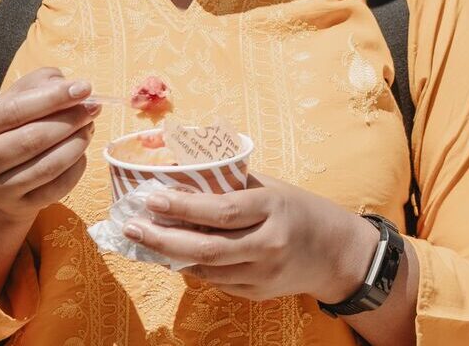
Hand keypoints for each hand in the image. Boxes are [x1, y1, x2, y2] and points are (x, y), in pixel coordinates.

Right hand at [0, 67, 99, 222]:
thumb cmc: (9, 129)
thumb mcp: (14, 100)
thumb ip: (38, 84)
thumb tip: (69, 84)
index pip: (13, 110)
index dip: (52, 97)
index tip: (84, 87)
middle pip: (32, 139)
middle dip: (70, 120)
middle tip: (93, 108)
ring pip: (48, 166)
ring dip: (77, 143)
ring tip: (89, 127)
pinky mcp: (19, 207)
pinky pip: (58, 187)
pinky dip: (77, 166)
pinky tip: (80, 152)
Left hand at [124, 176, 380, 303]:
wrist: (337, 253)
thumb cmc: (299, 210)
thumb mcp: (272, 188)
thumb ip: (232, 186)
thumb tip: (182, 176)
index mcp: (272, 208)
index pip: (221, 211)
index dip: (183, 206)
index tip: (151, 198)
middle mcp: (268, 244)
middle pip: (206, 247)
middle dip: (162, 238)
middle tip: (131, 227)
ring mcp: (263, 273)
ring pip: (206, 269)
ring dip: (171, 254)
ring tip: (145, 238)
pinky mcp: (258, 293)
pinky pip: (216, 281)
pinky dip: (192, 267)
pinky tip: (175, 254)